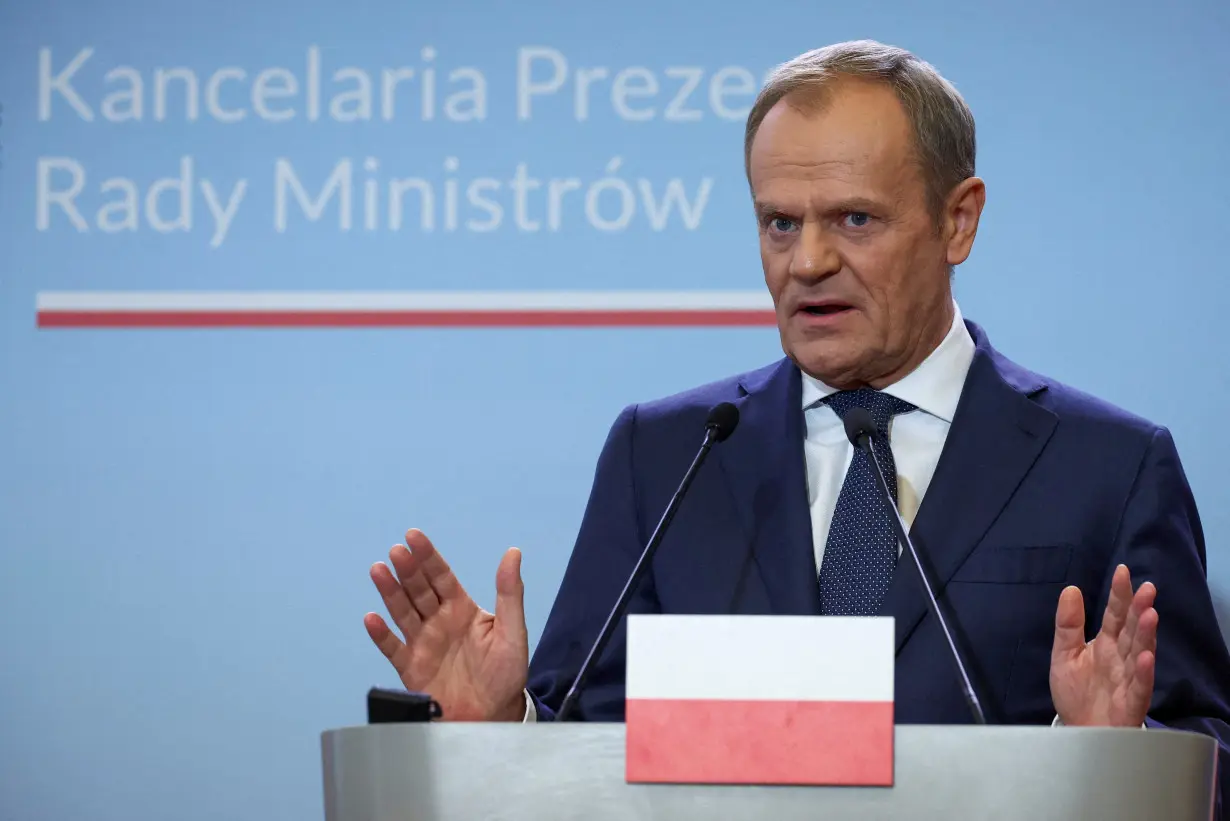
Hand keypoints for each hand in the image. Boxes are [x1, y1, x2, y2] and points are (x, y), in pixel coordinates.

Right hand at [364, 529, 528, 721]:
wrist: (493, 716)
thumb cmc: (505, 673)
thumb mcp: (513, 631)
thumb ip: (510, 593)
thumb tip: (513, 552)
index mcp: (462, 609)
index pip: (442, 577)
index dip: (428, 556)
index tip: (413, 536)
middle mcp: (439, 622)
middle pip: (419, 590)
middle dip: (408, 570)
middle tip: (397, 551)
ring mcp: (423, 644)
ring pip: (402, 612)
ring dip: (390, 592)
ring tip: (378, 570)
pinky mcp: (411, 668)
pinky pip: (393, 649)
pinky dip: (382, 635)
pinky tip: (372, 618)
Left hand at [1050, 564, 1157, 726]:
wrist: (1078, 729)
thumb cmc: (1075, 692)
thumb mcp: (1063, 654)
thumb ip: (1068, 624)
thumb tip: (1070, 589)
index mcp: (1106, 644)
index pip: (1115, 615)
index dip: (1119, 594)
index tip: (1122, 571)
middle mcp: (1121, 658)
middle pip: (1132, 630)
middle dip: (1139, 609)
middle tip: (1146, 589)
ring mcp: (1128, 678)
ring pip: (1140, 654)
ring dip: (1146, 635)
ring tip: (1149, 614)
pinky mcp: (1131, 702)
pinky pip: (1139, 687)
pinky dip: (1143, 673)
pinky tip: (1146, 657)